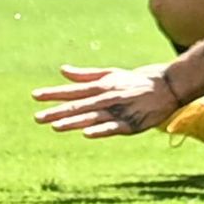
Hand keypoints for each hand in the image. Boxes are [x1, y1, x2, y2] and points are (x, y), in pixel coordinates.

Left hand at [32, 62, 178, 138]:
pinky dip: (100, 130)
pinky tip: (86, 133)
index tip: (35, 96)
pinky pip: (112, 127)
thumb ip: (85, 75)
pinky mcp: (130, 124)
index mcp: (101, 86)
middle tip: (37, 118)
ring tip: (54, 127)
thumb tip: (62, 71)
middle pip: (78, 106)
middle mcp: (107, 98)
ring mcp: (118, 111)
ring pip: (91, 117)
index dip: (54, 94)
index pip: (72, 91)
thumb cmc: (136, 80)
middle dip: (57, 112)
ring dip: (72, 122)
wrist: (167, 85)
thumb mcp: (111, 74)